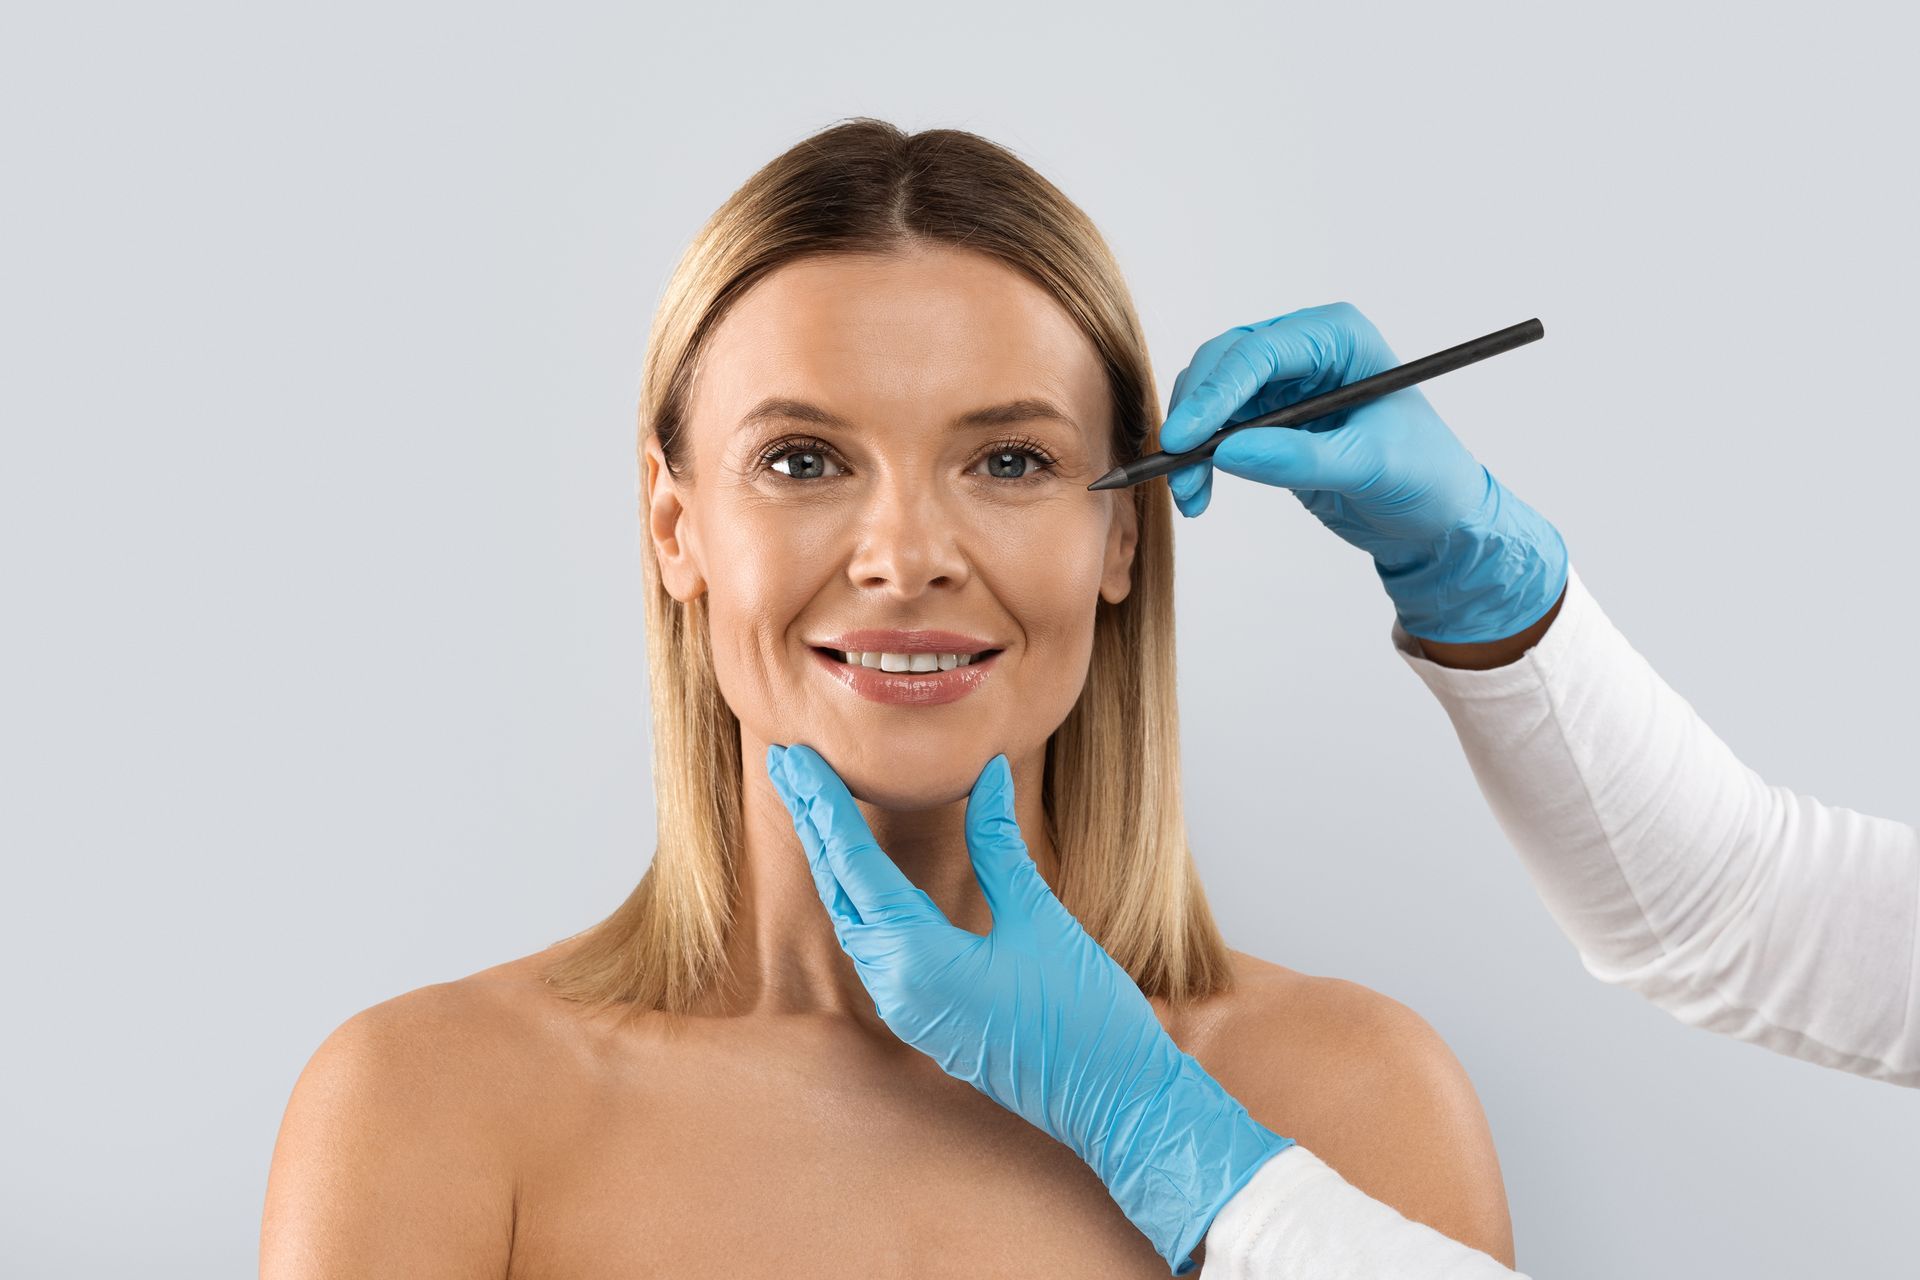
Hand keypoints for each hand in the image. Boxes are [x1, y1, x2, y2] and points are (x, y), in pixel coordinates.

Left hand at [766, 743, 1292, 1275]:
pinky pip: (876, 950)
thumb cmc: (1087, 1017)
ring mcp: (908, 1011)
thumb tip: (989, 773)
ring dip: (833, 864)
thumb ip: (1000, 845)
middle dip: (814, 826)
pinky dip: (861, 900)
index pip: (853, 867)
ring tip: (817, 808)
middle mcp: (898, 989)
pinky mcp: (927, 1019)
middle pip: (839, 892)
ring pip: (853, 923)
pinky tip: (863, 874)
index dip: (823, 807)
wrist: (1117, 1104)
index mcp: (918, 961)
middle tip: (789, 767)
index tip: (796, 760)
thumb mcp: (1041, 918)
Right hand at [1157, 301, 1567, 644]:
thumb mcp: (1371, 466)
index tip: (1185, 438)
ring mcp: (1283, 384)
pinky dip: (1199, 459)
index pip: (1260, 351)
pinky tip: (1198, 493)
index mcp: (1337, 337)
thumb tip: (1228, 452)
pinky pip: (1216, 429)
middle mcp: (1304, 350)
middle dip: (1195, 415)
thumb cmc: (1425, 477)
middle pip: (1223, 364)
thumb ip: (1300, 458)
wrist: (1435, 517)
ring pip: (1210, 396)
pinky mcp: (1268, 420)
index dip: (1215, 392)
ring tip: (1190, 494)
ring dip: (1190, 442)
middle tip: (1176, 464)